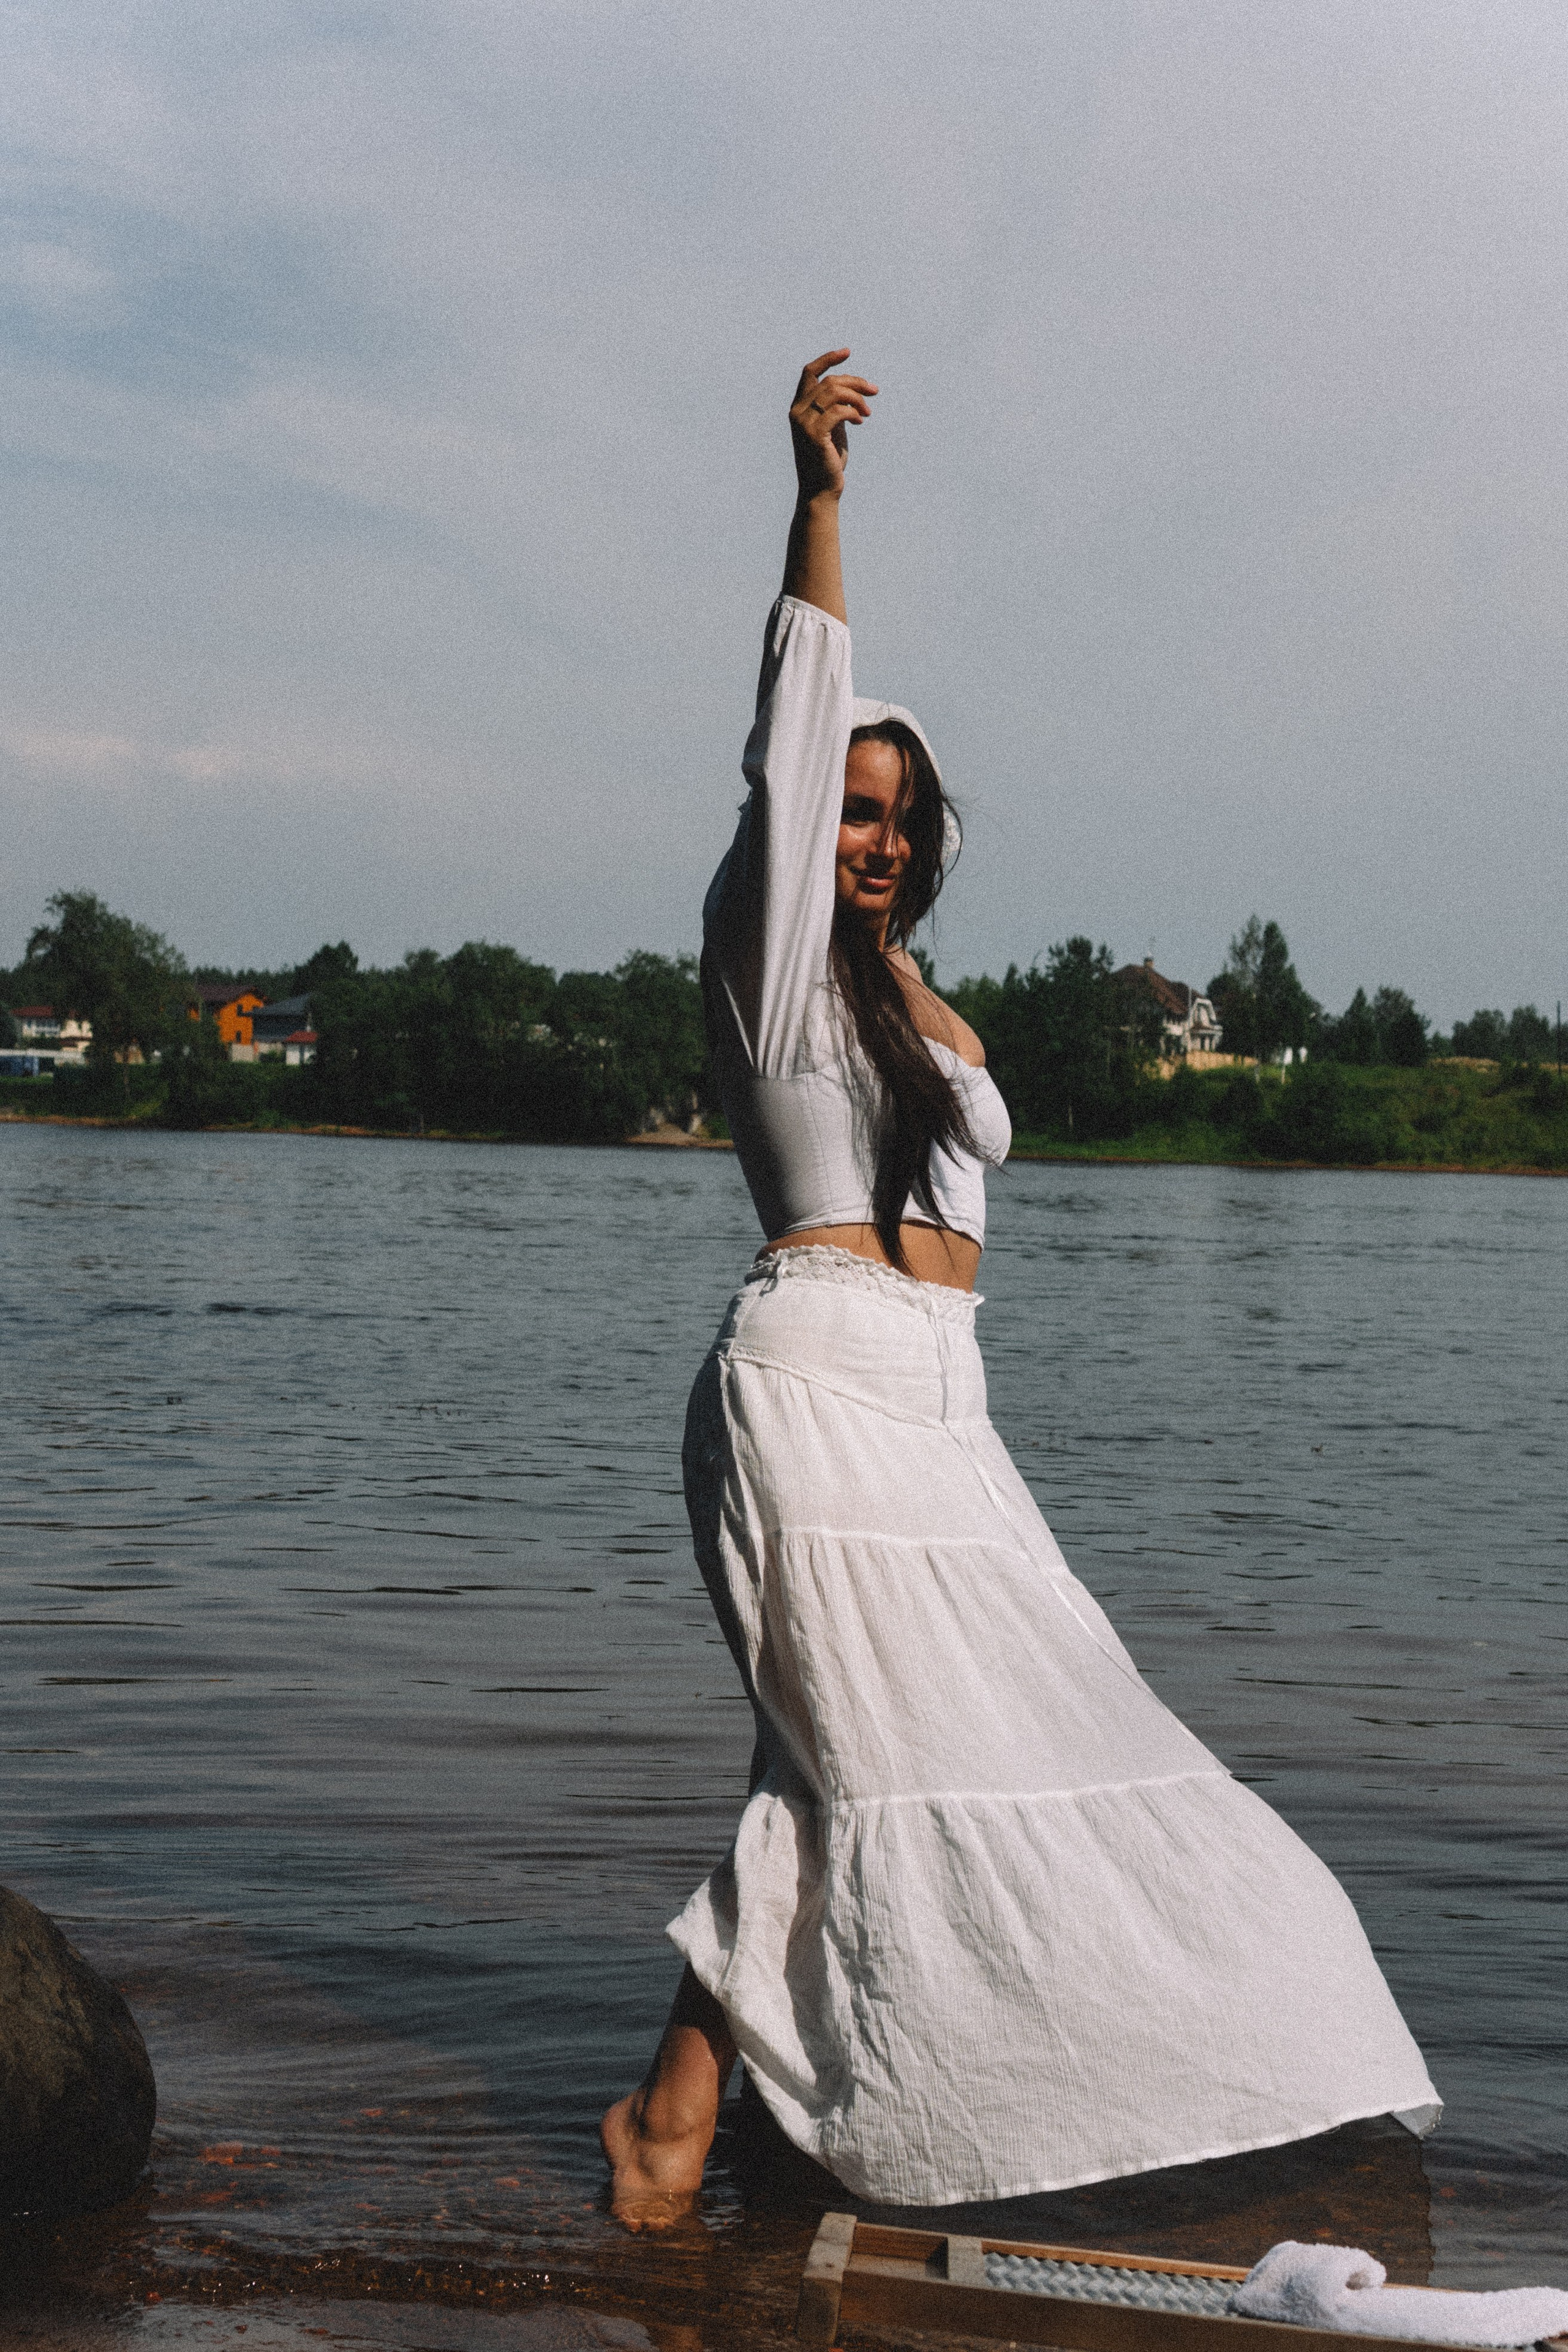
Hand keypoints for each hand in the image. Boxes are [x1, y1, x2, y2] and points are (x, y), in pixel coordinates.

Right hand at [789, 348, 877, 500]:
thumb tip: (852, 389)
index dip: (828, 359)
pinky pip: (838, 412)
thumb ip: (835, 407)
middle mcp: (797, 412)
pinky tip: (860, 422)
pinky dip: (853, 413)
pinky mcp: (814, 435)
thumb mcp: (832, 427)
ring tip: (867, 413)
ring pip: (834, 392)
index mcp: (799, 407)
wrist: (821, 489)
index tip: (848, 352)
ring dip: (856, 399)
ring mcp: (803, 423)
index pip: (809, 372)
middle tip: (874, 391)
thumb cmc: (828, 459)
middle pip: (829, 381)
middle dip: (855, 383)